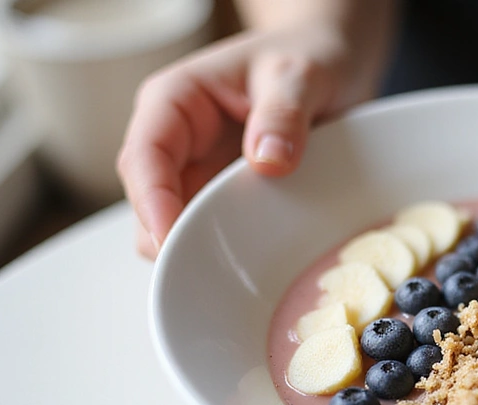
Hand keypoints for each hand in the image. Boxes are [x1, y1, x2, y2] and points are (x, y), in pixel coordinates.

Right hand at [117, 13, 391, 258]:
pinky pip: (216, 232)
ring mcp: (200, 172)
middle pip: (152, 202)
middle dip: (173, 239)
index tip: (172, 239)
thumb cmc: (308, 57)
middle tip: (212, 274)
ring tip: (239, 274)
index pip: (144, 156)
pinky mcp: (227, 196)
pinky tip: (255, 266)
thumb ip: (284, 113)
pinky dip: (230, 251)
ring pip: (178, 226)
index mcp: (175, 101)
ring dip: (202, 249)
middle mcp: (178, 141)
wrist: (332, 64)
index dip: (152, 202)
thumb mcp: (300, 75)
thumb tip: (267, 162)